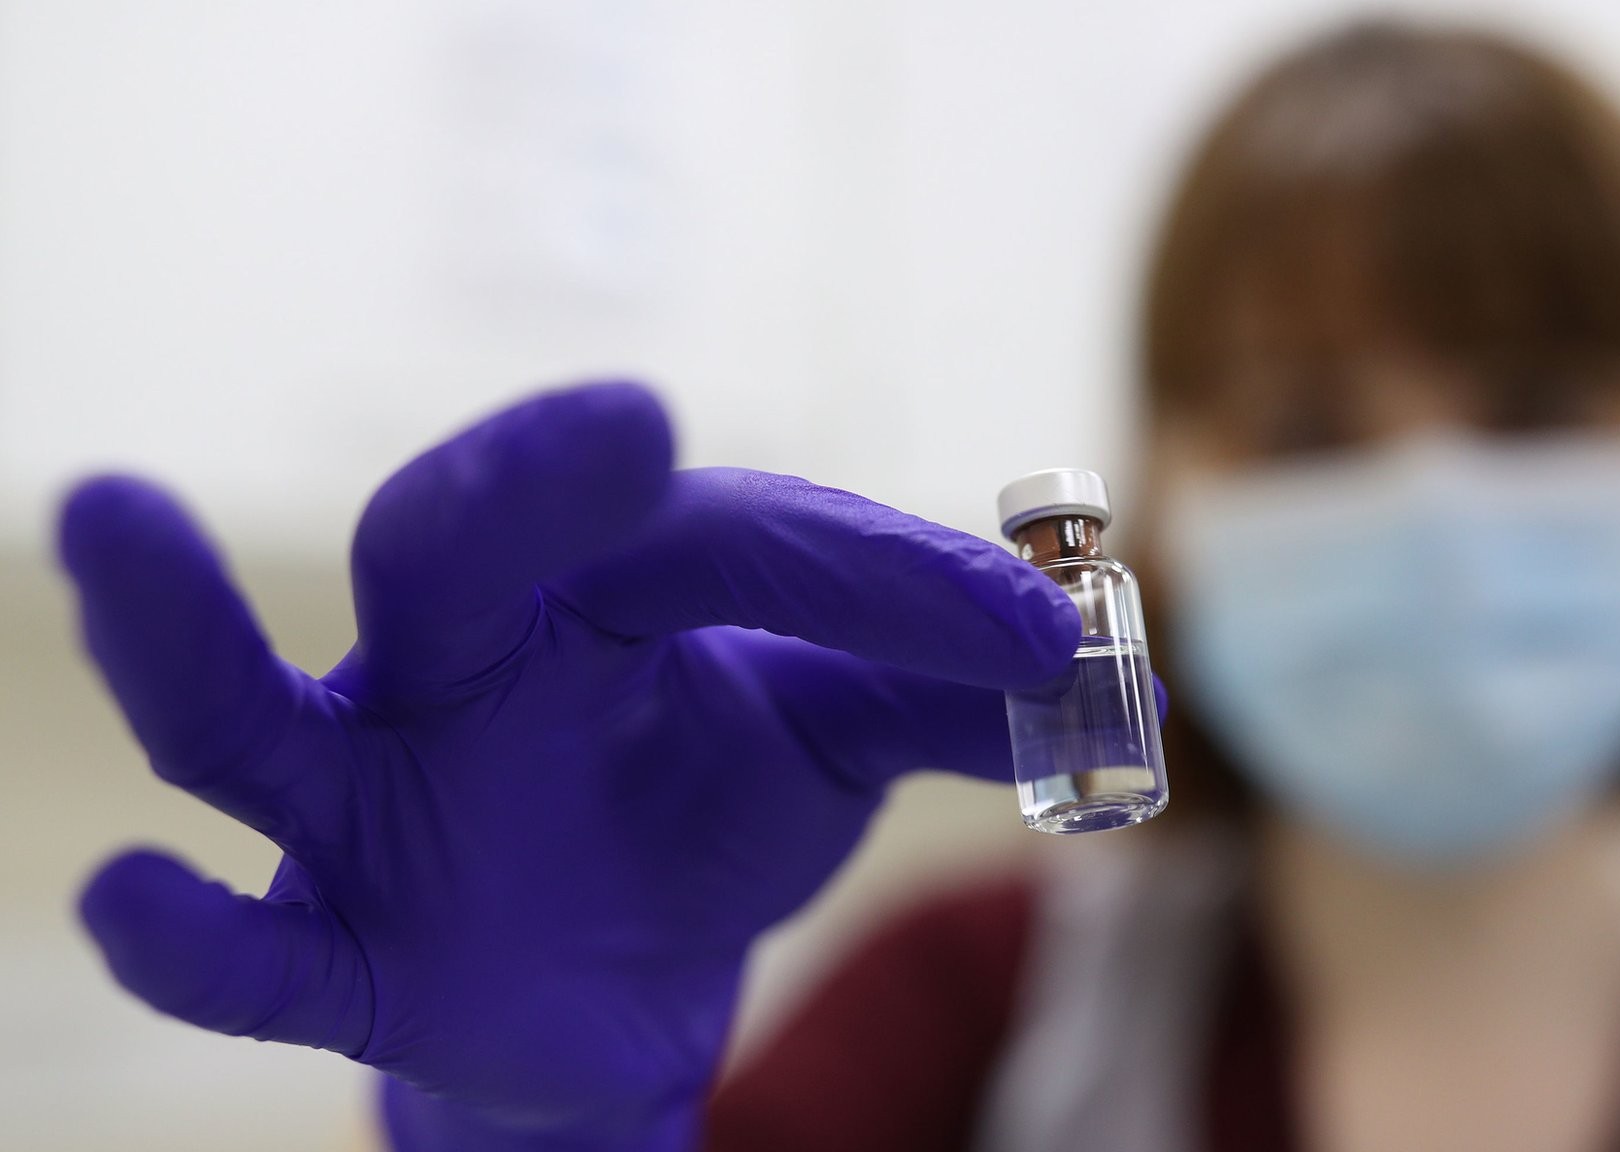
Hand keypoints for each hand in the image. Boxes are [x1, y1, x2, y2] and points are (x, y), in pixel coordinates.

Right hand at [63, 383, 1078, 1150]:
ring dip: (170, 628)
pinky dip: (190, 935)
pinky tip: (122, 903)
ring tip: (104, 516)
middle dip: (526, 484)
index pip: (730, 547)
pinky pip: (246, 949)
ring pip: (242, 709)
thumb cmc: (703, 821)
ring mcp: (367, 803)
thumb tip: (1126, 697)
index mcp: (594, 589)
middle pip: (453, 543)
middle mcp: (458, 664)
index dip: (888, 588)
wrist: (605, 992)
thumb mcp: (833, 749)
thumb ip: (953, 708)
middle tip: (628, 425)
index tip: (1043, 643)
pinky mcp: (337, 947)